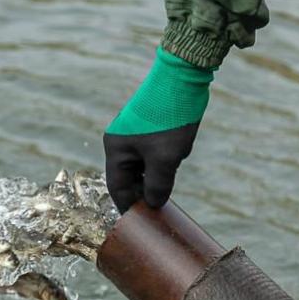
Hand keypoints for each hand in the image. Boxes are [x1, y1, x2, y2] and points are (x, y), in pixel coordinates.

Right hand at [102, 47, 212, 212]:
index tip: (142, 222)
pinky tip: (174, 164)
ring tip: (168, 187)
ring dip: (154, 177)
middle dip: (143, 192)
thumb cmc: (169, 119)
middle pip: (128, 177)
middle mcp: (119, 141)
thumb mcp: (166, 159)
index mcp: (116, 148)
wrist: (182, 77)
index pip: (117, 187)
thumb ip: (158, 185)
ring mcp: (133, 133)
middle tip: (159, 209)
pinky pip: (149, 153)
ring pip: (141, 165)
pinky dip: (159, 163)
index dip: (130, 206)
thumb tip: (154, 204)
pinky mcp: (147, 126)